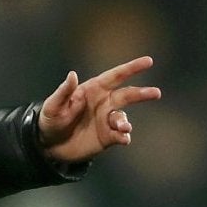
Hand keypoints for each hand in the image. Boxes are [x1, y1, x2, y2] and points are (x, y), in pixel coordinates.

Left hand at [38, 56, 159, 163]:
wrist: (50, 145)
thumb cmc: (50, 120)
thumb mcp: (53, 105)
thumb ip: (64, 91)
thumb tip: (73, 74)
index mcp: (93, 90)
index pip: (115, 76)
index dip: (132, 68)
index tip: (148, 62)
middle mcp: (103, 103)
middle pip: (127, 95)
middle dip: (142, 93)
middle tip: (156, 93)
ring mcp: (106, 120)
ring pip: (123, 118)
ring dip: (125, 122)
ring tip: (122, 128)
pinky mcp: (108, 137)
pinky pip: (121, 136)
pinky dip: (124, 136)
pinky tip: (123, 138)